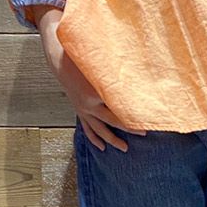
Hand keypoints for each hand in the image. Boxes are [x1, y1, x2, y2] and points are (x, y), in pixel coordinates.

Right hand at [33, 5, 145, 152]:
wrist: (59, 59)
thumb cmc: (82, 58)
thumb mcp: (101, 64)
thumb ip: (119, 71)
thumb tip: (141, 73)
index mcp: (96, 93)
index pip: (119, 108)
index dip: (133, 115)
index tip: (147, 120)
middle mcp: (89, 105)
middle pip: (112, 121)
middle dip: (129, 128)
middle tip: (145, 134)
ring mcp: (83, 110)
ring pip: (99, 129)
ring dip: (112, 139)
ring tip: (124, 148)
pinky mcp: (79, 110)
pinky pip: (87, 127)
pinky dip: (94, 138)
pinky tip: (101, 147)